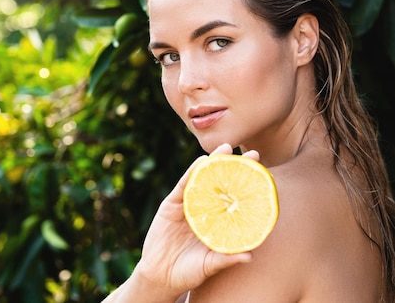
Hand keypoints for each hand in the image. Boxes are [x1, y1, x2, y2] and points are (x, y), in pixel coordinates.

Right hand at [135, 143, 259, 297]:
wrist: (160, 277)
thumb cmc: (189, 272)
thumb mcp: (210, 265)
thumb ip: (226, 259)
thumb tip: (250, 257)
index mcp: (218, 220)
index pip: (236, 198)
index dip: (249, 185)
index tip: (266, 173)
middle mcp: (206, 208)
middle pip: (223, 183)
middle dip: (236, 167)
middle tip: (253, 154)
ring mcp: (189, 204)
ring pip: (204, 178)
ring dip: (215, 161)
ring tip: (227, 148)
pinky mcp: (172, 204)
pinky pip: (183, 185)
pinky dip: (192, 173)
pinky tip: (201, 162)